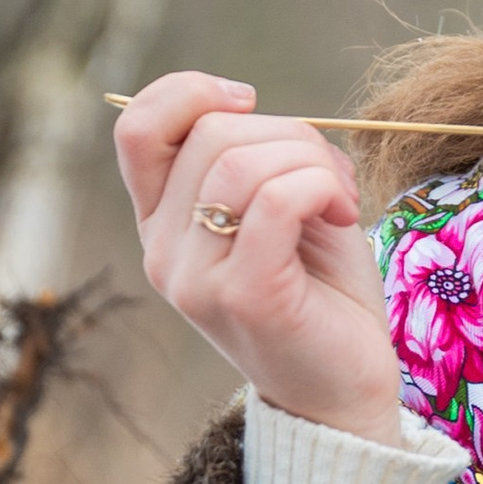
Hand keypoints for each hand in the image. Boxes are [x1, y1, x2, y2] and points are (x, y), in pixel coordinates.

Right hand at [115, 71, 405, 441]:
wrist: (346, 392)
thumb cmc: (322, 294)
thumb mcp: (279, 208)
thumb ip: (250, 158)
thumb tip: (238, 101)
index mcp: (163, 225)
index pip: (136, 128)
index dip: (189, 91)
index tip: (249, 101)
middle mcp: (164, 252)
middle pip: (208, 135)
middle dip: (287, 134)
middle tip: (328, 177)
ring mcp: (196, 278)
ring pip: (240, 163)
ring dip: (310, 161)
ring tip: (340, 198)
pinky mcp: (243, 296)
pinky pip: (275, 200)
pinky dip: (321, 185)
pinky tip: (345, 212)